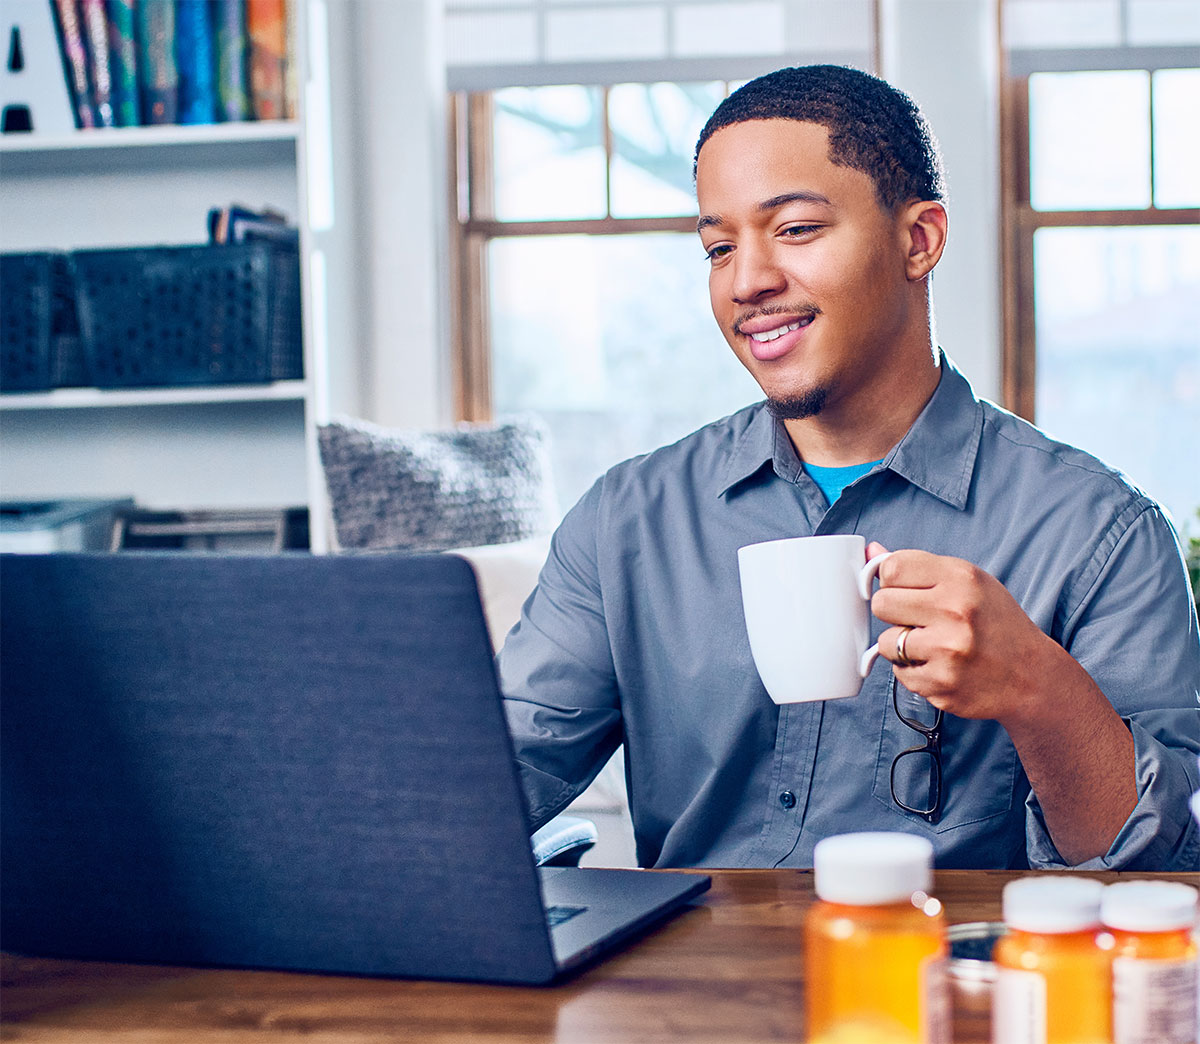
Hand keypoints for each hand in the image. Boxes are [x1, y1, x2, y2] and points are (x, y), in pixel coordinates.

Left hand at [866, 541, 1056, 725]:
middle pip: (881, 603)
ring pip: (885, 642)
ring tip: (932, 645)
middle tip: (917, 619)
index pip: (892, 567)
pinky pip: (899, 673)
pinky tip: (940, 666)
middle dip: (893, 613)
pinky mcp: (941, 684)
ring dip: (901, 646)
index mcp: (962, 578)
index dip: (890, 580)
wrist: (1032, 676)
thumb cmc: (995, 623)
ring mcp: (948, 650)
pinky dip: (913, 671)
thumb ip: (917, 566)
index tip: (902, 589)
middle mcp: (955, 611)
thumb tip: (870, 552)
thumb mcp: (968, 582)